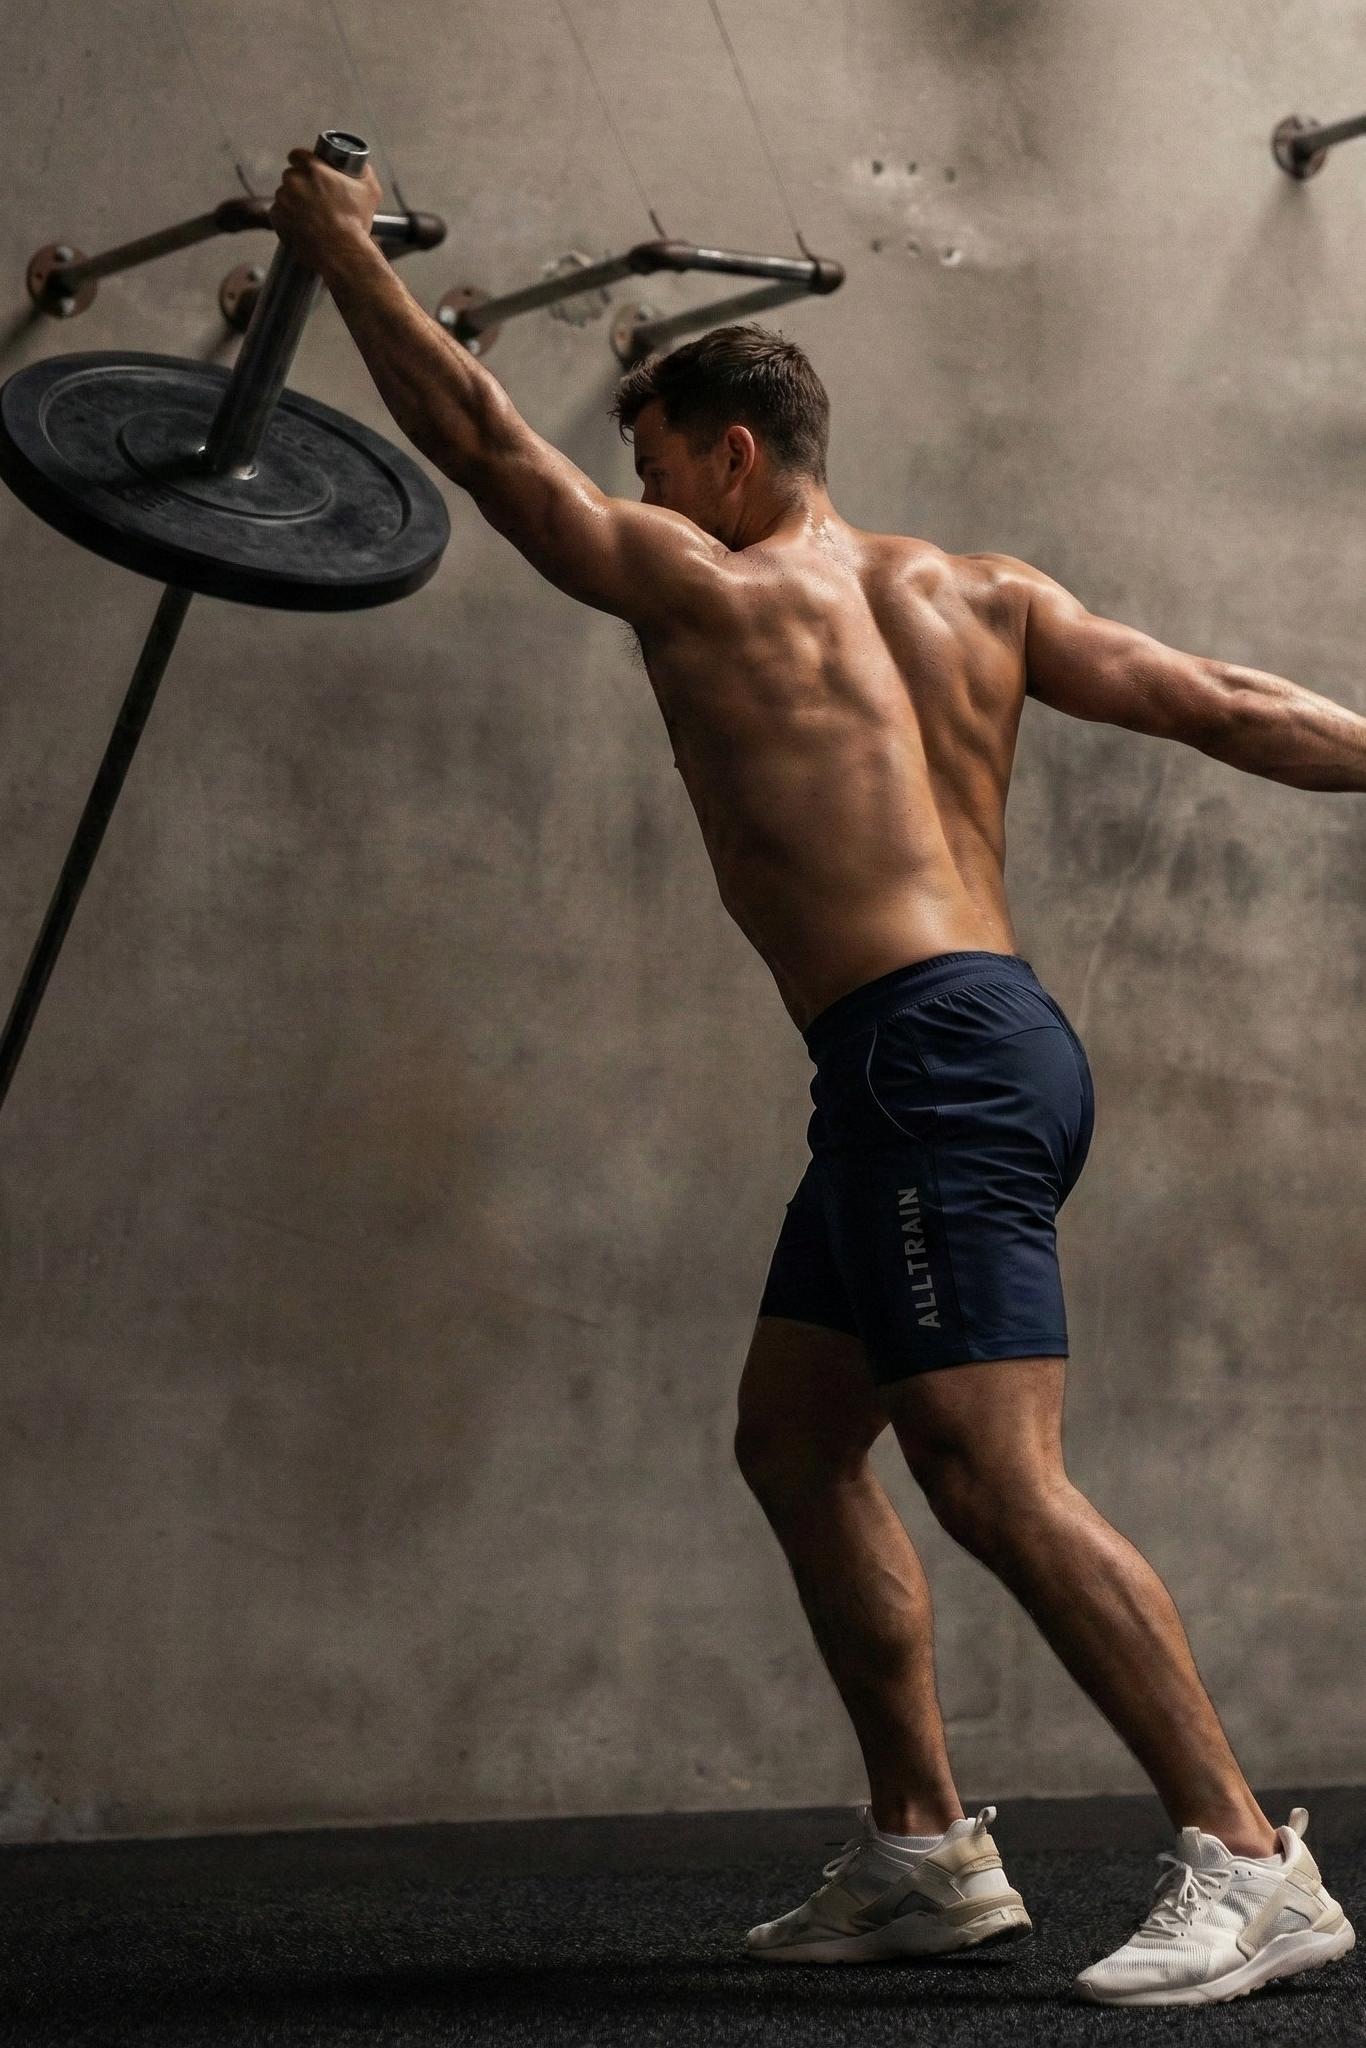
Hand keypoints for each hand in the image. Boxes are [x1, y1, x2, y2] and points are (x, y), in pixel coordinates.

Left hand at [269, 147, 382, 278]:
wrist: (342, 254)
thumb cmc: (356, 222)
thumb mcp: (369, 190)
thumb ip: (362, 170)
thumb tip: (359, 164)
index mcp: (312, 168)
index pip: (297, 155)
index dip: (304, 163)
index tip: (310, 173)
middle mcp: (293, 181)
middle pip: (291, 176)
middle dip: (300, 184)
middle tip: (315, 199)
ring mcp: (283, 201)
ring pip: (284, 195)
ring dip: (293, 202)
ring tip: (311, 216)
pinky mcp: (277, 219)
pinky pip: (279, 214)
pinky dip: (288, 219)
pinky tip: (303, 226)